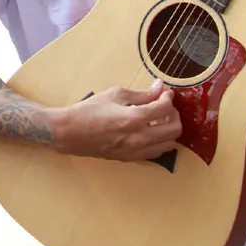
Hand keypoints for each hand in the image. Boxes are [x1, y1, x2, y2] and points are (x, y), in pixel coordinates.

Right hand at [56, 80, 180, 160]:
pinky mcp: (131, 158)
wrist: (70, 132)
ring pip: (169, 143)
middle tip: (164, 106)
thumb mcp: (116, 94)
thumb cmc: (90, 110)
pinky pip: (156, 152)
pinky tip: (150, 132)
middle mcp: (140, 137)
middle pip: (175, 128)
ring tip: (158, 120)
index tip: (165, 93)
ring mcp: (136, 151)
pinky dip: (160, 141)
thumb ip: (141, 93)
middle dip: (174, 114)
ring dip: (169, 129)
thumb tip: (159, 87)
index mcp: (135, 118)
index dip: (168, 98)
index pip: (165, 108)